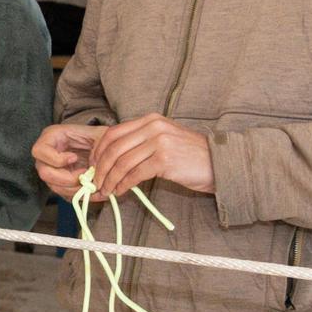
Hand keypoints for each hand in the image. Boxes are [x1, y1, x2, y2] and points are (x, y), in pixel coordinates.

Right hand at [32, 123, 106, 199]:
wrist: (103, 148)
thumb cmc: (98, 136)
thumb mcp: (100, 134)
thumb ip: (99, 145)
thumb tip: (96, 164)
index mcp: (51, 137)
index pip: (39, 151)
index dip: (56, 158)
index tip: (74, 158)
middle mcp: (47, 156)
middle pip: (44, 173)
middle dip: (68, 178)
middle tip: (85, 175)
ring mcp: (52, 171)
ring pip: (55, 187)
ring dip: (76, 189)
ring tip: (93, 183)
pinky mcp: (60, 183)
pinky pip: (65, 195)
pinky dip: (80, 195)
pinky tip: (94, 190)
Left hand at [88, 113, 213, 197]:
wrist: (219, 163)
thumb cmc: (190, 156)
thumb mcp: (164, 140)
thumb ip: (141, 143)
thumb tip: (111, 159)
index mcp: (150, 120)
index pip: (113, 132)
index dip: (98, 150)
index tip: (92, 164)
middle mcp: (153, 127)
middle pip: (114, 147)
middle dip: (100, 167)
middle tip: (95, 181)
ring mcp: (159, 142)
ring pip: (122, 162)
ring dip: (110, 178)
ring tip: (106, 189)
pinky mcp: (164, 159)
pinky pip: (135, 174)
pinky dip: (123, 184)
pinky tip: (120, 191)